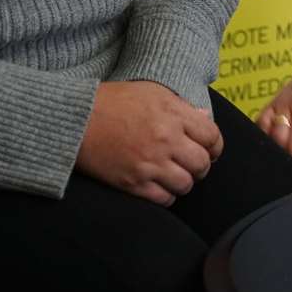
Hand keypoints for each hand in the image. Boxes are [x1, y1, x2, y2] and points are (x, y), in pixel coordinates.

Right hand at [75, 81, 223, 205]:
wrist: (76, 119)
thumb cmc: (114, 101)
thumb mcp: (152, 92)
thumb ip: (182, 106)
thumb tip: (205, 118)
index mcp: (173, 114)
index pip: (211, 136)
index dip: (215, 146)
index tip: (210, 150)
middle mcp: (166, 139)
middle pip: (202, 163)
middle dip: (202, 166)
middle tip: (193, 165)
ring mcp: (150, 163)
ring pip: (186, 184)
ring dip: (184, 182)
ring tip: (175, 176)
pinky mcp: (133, 182)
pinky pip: (164, 199)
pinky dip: (166, 195)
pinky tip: (160, 187)